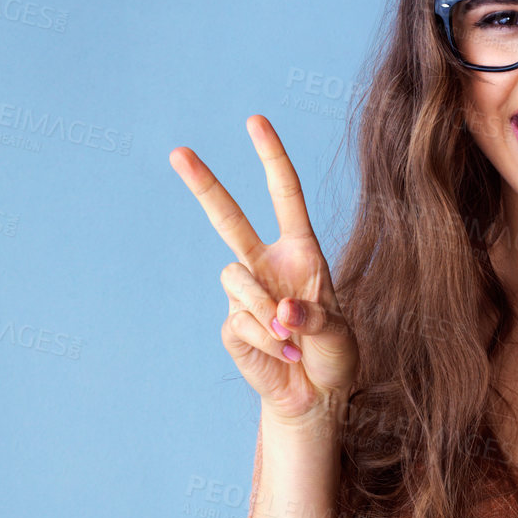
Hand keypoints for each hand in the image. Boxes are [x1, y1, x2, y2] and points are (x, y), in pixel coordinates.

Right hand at [170, 115, 359, 429]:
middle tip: (178, 152)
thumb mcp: (340, 335)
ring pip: (236, 280)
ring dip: (267, 313)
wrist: (314, 396)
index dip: (271, 158)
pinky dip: (267, 341)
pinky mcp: (231, 324)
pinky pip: (240, 321)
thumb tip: (278, 311)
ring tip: (293, 341)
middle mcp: (268, 264)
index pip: (284, 196)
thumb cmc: (335, 357)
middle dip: (204, 184)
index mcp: (301, 251)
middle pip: (228, 217)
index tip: (255, 121)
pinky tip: (284, 355)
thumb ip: (314, 318)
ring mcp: (245, 293)